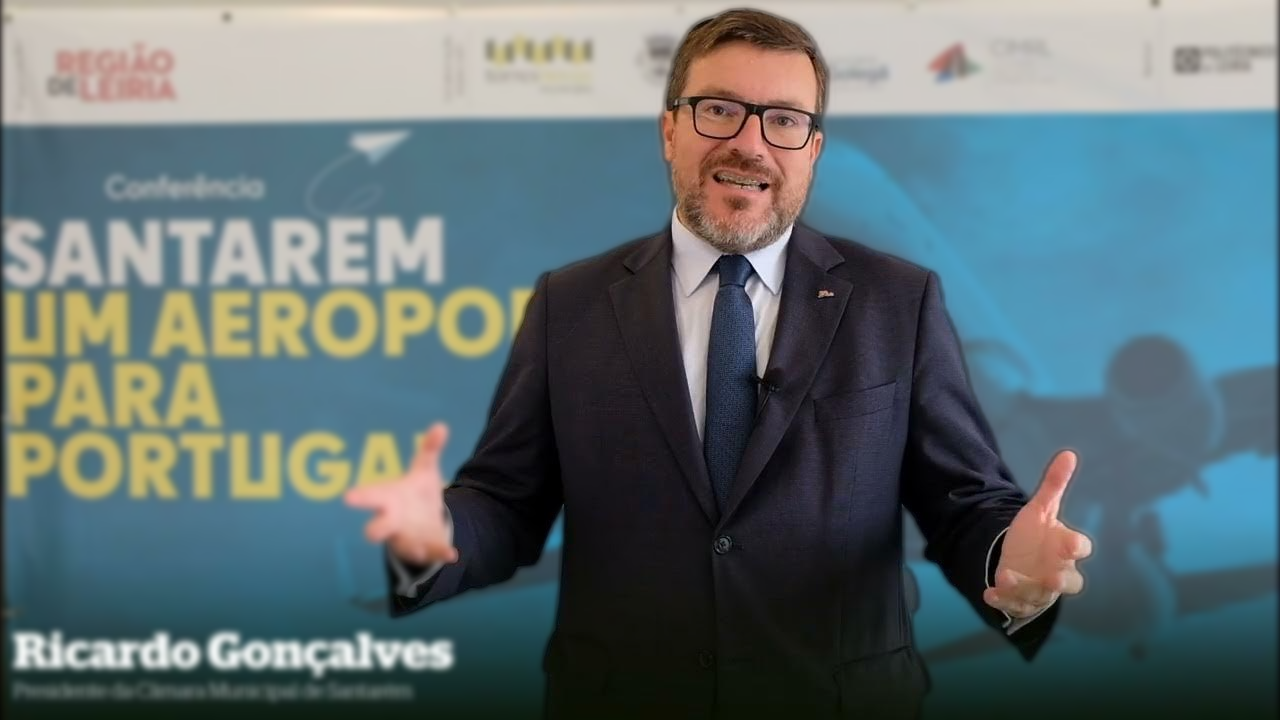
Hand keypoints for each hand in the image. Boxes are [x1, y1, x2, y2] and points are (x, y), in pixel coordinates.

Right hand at [344, 422, 459, 566]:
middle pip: (376, 528)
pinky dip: (441, 553)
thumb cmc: (416, 493)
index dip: (360, 496)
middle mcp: (393, 521)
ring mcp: (407, 538)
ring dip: (411, 547)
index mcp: (389, 499)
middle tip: (371, 532)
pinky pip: (432, 553)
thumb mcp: (424, 470)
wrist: (426, 522)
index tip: (349, 496)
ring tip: (419, 550)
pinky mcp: (426, 548)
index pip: (370, 496)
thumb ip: (429, 450)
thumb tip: (441, 426)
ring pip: (404, 546)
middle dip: (375, 529)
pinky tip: (452, 554)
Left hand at [986, 449, 1092, 617]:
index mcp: (1066, 548)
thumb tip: (1068, 453)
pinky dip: (1002, 600)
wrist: (1023, 561)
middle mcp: (1058, 571)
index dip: (1076, 546)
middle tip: (1054, 579)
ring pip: (1039, 595)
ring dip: (1023, 588)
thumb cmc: (1039, 536)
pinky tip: (988, 593)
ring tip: (1005, 575)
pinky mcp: (1021, 600)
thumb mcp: (1041, 508)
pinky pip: (1014, 605)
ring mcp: (1040, 588)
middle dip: (1062, 581)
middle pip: (1071, 582)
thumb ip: (1054, 484)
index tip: (1070, 543)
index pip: (1079, 547)